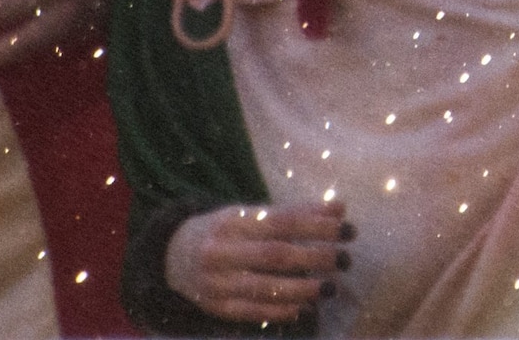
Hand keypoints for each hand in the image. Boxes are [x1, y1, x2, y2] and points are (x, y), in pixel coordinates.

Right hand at [165, 202, 349, 325]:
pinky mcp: (214, 307)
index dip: (317, 225)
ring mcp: (216, 282)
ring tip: (330, 287)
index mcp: (233, 221)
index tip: (347, 228)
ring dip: (302, 289)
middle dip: (315, 257)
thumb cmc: (225, 230)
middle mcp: (222, 251)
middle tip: (345, 259)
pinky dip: (279, 311)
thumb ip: (295, 211)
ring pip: (263, 287)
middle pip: (275, 255)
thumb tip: (340, 207)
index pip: (282, 222)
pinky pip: (249, 312)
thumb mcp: (252, 213)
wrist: (171, 255)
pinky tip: (304, 309)